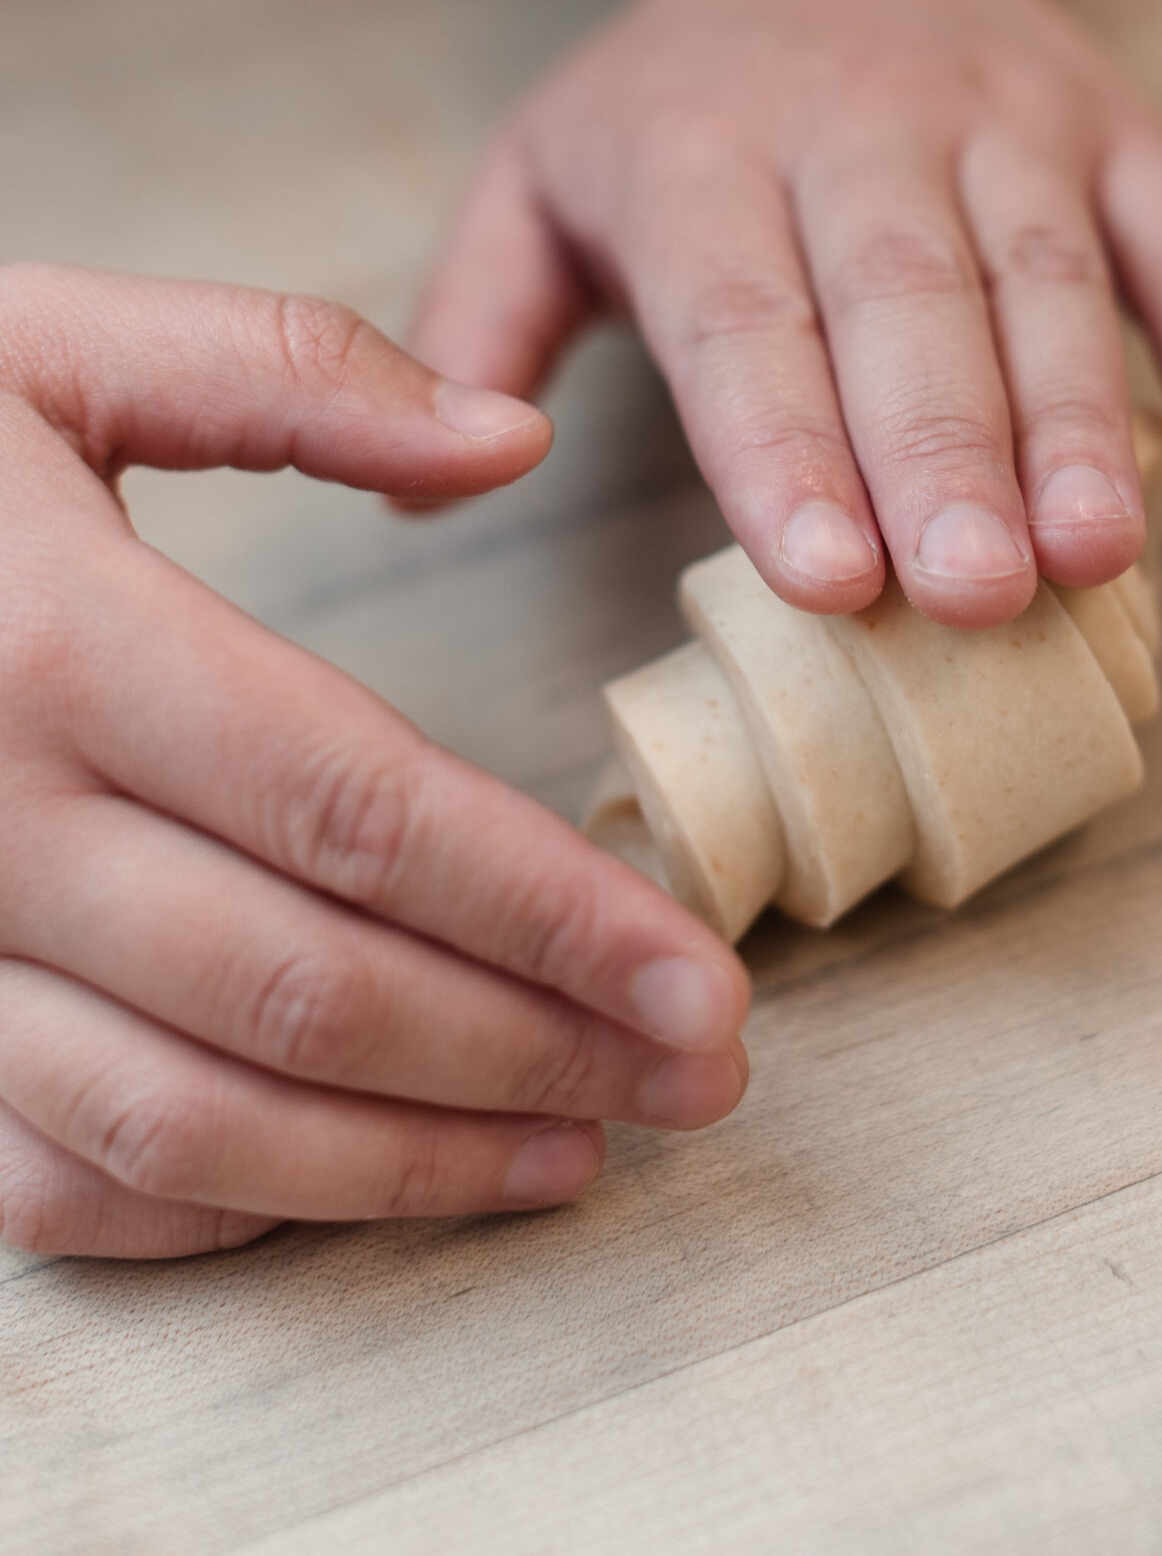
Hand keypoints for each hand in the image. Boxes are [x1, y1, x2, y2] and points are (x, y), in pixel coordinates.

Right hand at [0, 267, 748, 1262]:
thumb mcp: (43, 347)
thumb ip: (282, 372)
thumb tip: (504, 442)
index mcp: (55, 642)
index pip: (360, 810)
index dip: (551, 912)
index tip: (701, 978)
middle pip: (307, 987)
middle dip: (529, 1055)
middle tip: (700, 1082)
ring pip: (188, 1120)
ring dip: (405, 1165)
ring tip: (579, 1151)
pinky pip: (46, 1184)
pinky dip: (213, 1209)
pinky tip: (353, 1177)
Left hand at [411, 0, 1161, 630]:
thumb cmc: (680, 101)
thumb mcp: (537, 173)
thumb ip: (473, 320)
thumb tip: (444, 484)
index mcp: (701, 152)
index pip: (744, 312)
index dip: (787, 445)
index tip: (826, 579)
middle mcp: (862, 126)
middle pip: (909, 300)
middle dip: (945, 451)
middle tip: (976, 596)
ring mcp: (1012, 124)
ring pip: (1052, 276)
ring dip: (1084, 420)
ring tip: (1099, 558)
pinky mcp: (1123, 134)